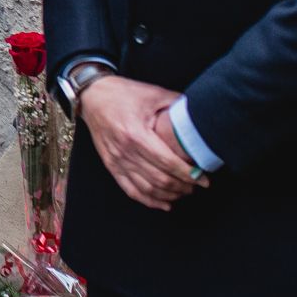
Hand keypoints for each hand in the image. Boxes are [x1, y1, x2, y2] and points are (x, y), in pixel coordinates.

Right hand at [77, 76, 204, 210]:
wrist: (92, 96)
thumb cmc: (123, 93)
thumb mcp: (152, 93)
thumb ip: (176, 103)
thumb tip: (200, 112)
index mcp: (136, 133)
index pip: (167, 162)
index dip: (188, 174)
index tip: (204, 179)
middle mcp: (125, 151)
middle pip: (159, 179)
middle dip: (182, 186)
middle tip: (197, 185)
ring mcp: (116, 160)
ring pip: (147, 188)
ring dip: (169, 194)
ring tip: (185, 192)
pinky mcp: (110, 165)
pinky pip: (130, 189)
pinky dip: (149, 200)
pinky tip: (165, 204)